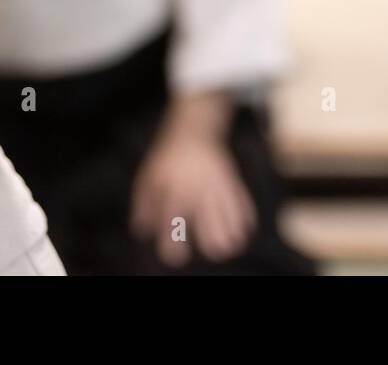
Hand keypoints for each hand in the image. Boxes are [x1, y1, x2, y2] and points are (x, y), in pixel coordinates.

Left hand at [130, 122, 255, 267]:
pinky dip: (245, 213)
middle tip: (215, 253)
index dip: (173, 239)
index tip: (176, 258)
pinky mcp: (230, 176)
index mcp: (175, 187)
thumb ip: (144, 204)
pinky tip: (245, 229)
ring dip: (232, 229)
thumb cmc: (168, 157)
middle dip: (213, 236)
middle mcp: (197, 186)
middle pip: (208, 215)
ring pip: (229, 208)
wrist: (194, 128)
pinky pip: (242, 197)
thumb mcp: (149, 176)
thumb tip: (142, 232)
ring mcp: (217, 181)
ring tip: (231, 247)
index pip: (172, 217)